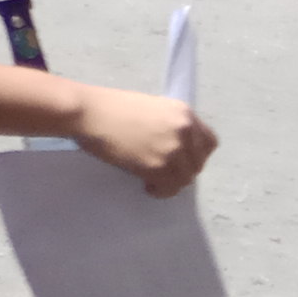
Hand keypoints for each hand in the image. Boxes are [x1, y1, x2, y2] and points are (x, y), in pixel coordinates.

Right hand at [64, 84, 214, 196]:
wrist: (88, 112)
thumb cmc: (110, 107)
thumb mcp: (151, 107)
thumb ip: (169, 124)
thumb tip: (176, 146)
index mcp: (183, 113)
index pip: (209, 142)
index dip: (197, 154)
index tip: (183, 159)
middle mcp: (184, 131)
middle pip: (198, 162)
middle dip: (183, 169)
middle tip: (164, 172)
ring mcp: (172, 150)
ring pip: (185, 178)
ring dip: (172, 182)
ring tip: (154, 181)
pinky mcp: (157, 167)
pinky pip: (169, 187)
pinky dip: (160, 190)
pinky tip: (147, 186)